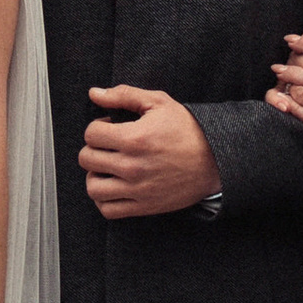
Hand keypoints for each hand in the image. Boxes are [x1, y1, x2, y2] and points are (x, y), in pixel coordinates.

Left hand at [81, 85, 220, 222]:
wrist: (215, 160)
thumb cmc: (187, 129)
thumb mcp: (159, 103)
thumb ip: (124, 95)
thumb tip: (94, 93)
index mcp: (134, 138)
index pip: (91, 134)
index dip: (98, 126)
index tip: (110, 127)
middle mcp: (132, 166)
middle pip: (87, 159)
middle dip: (94, 148)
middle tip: (108, 145)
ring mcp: (137, 189)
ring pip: (93, 188)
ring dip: (95, 175)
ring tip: (107, 167)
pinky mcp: (144, 206)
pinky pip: (108, 210)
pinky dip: (104, 200)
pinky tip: (113, 186)